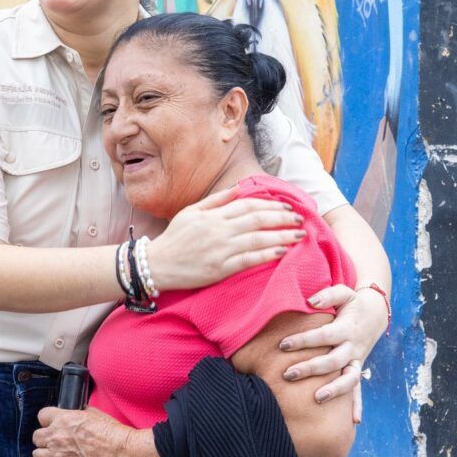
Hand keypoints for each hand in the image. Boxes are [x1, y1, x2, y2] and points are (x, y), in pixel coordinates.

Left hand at [33, 407, 155, 456]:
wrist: (122, 453)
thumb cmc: (112, 435)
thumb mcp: (95, 414)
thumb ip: (80, 413)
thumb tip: (77, 412)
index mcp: (64, 419)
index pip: (42, 415)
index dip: (48, 419)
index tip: (52, 423)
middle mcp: (57, 437)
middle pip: (37, 436)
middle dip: (44, 438)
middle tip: (54, 440)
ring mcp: (57, 455)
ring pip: (37, 454)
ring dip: (45, 453)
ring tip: (55, 453)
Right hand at [148, 187, 307, 290]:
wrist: (157, 264)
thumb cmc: (174, 237)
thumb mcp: (191, 212)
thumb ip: (216, 200)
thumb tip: (239, 187)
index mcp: (213, 215)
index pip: (248, 205)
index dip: (271, 204)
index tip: (287, 206)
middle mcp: (219, 230)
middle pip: (257, 220)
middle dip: (282, 218)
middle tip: (300, 219)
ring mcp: (220, 249)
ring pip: (258, 239)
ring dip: (282, 236)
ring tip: (299, 235)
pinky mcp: (220, 268)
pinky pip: (249, 260)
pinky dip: (267, 255)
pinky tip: (282, 252)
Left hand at [277, 284, 387, 421]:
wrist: (375, 314)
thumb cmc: (352, 303)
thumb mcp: (344, 293)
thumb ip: (327, 295)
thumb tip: (310, 301)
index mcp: (346, 328)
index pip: (322, 336)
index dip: (303, 340)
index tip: (282, 344)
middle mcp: (353, 347)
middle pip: (332, 361)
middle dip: (310, 369)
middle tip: (287, 374)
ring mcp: (357, 360)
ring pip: (349, 379)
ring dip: (334, 391)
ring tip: (316, 399)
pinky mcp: (358, 368)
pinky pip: (359, 389)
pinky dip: (357, 405)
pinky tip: (354, 421)